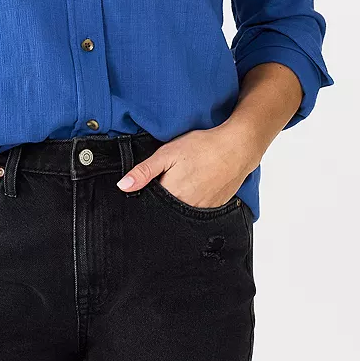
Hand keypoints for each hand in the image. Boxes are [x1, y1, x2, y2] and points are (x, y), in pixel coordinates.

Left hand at [115, 123, 262, 206]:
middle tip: (166, 181)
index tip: (146, 188)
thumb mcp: (168, 153)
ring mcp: (202, 210)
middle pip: (165, 211)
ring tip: (182, 183)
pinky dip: (192, 204)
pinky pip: (197, 213)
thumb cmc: (202, 147)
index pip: (150, 205)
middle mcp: (186, 208)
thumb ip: (145, 171)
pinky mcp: (214, 208)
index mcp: (171, 195)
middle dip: (160, 202)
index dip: (145, 196)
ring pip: (181, 213)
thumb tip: (122, 186)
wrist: (237, 148)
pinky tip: (195, 188)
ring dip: (177, 203)